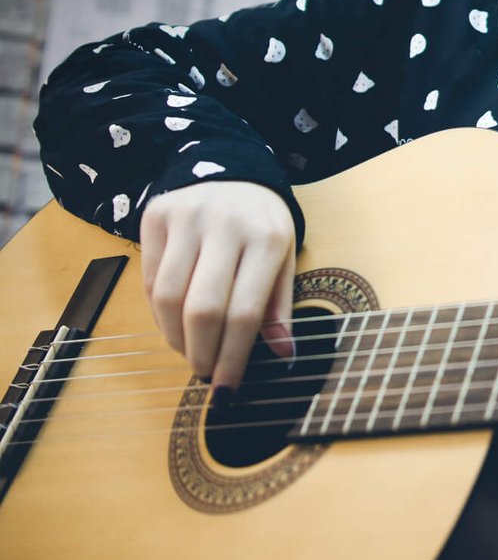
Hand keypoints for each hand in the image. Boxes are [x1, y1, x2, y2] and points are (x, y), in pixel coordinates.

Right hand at [140, 181, 296, 390]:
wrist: (233, 171)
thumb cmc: (263, 225)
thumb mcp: (285, 258)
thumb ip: (280, 307)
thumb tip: (284, 355)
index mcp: (268, 238)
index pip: (245, 312)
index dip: (233, 357)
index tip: (227, 388)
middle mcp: (227, 225)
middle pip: (202, 309)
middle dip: (201, 353)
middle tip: (205, 374)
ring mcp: (187, 218)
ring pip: (167, 298)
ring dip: (176, 338)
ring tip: (191, 350)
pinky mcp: (156, 216)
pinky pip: (149, 280)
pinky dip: (159, 312)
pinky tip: (175, 322)